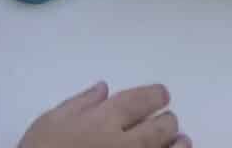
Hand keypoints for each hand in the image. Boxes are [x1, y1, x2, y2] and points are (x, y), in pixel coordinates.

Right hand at [18, 82, 186, 147]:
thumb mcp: (50, 122)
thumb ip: (79, 102)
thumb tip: (103, 88)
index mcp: (103, 118)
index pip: (141, 100)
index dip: (156, 96)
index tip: (161, 97)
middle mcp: (123, 141)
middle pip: (160, 127)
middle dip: (168, 120)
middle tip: (169, 120)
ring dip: (178, 145)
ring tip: (181, 141)